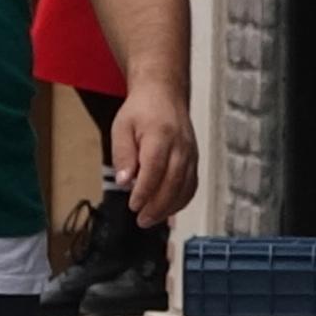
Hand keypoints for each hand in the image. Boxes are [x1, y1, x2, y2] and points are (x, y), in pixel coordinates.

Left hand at [112, 86, 198, 227]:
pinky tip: (168, 209)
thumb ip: (122, 154)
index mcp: (160, 136)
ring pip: (185, 187)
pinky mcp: (194, 160)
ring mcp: (191, 154)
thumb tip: (125, 181)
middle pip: (173, 182)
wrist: (164, 95)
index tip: (133, 206)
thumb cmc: (140, 111)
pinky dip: (181, 200)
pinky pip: (192, 184)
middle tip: (142, 220)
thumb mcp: (121, 127)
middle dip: (158, 205)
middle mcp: (181, 147)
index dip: (145, 191)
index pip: (155, 169)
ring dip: (170, 207)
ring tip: (152, 219)